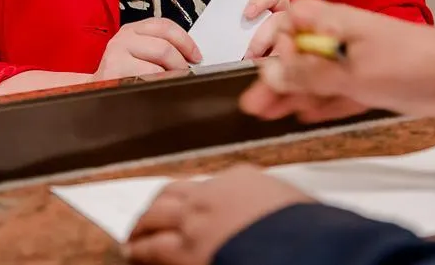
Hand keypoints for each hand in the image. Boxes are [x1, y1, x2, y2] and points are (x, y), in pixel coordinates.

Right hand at [94, 18, 202, 80]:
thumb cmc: (121, 74)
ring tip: (172, 83)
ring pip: (156, 67)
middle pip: (164, 48)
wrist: (93, 89)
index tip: (196, 55)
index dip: (185, 41)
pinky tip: (157, 90)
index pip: (165, 26)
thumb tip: (190, 56)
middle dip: (180, 64)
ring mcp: (116, 55)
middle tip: (185, 74)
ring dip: (170, 78)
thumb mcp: (137, 53)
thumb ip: (159, 47)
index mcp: (132, 29)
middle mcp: (123, 38)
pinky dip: (157, 87)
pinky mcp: (113, 74)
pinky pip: (145, 82)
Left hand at [125, 166, 310, 264]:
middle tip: (149, 215)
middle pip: (172, 194)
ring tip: (134, 237)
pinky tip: (134, 254)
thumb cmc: (300, 228)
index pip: (207, 184)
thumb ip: (272, 205)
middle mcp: (210, 195)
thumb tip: (274, 213)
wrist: (291, 244)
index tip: (192, 204)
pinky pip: (152, 249)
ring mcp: (194, 221)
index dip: (194, 197)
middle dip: (158, 205)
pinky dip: (140, 251)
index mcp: (239, 179)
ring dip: (142, 227)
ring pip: (155, 218)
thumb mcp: (293, 204)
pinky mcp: (184, 250)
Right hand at [240, 0, 434, 123]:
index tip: (256, 62)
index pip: (290, 20)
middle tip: (253, 102)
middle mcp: (340, 39)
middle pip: (297, 55)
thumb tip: (270, 72)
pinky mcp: (368, 85)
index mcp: (334, 23)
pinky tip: (303, 115)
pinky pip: (335, 94)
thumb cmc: (407, 61)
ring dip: (291, 94)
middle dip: (275, 77)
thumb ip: (308, 74)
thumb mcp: (350, 72)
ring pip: (314, 78)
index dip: (270, 38)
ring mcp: (354, 63)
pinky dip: (320, 104)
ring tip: (265, 113)